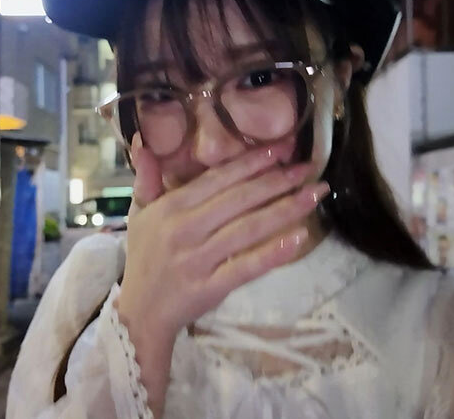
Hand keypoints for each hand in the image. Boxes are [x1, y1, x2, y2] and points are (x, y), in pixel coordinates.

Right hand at [117, 133, 329, 338]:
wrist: (140, 312)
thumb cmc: (144, 258)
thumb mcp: (138, 214)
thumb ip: (146, 178)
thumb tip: (143, 141)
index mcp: (172, 207)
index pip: (217, 178)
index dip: (251, 162)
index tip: (281, 149)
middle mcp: (185, 228)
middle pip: (238, 199)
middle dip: (277, 180)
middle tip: (308, 168)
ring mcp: (199, 259)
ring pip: (247, 229)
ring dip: (285, 209)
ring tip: (314, 195)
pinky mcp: (210, 287)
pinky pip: (246, 267)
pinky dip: (272, 253)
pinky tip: (298, 238)